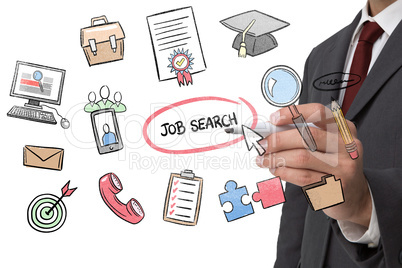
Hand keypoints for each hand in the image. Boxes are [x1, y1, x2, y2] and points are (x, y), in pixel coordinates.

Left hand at [256, 103, 371, 226]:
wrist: (355, 194)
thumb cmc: (335, 165)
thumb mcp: (328, 144)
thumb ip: (305, 134)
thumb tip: (273, 130)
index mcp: (344, 129)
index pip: (319, 113)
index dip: (293, 113)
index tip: (274, 119)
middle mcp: (347, 146)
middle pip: (307, 136)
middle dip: (278, 140)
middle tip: (263, 144)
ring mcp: (344, 168)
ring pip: (302, 158)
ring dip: (277, 158)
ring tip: (265, 159)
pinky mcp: (335, 187)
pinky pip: (302, 177)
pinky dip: (284, 172)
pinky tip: (276, 170)